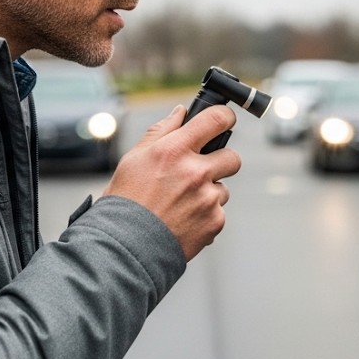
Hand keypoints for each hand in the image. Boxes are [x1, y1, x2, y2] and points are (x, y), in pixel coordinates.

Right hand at [103, 103, 240, 260]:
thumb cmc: (126, 201)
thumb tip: (181, 112)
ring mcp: (207, 198)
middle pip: (232, 157)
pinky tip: (183, 220)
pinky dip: (205, 216)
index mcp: (174, 150)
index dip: (225, 117)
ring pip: (223, 189)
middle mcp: (195, 172)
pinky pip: (218, 212)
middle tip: (201, 171)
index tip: (224, 121)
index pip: (217, 119)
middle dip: (221, 162)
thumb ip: (162, 131)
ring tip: (180, 204)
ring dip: (208, 193)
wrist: (126, 246)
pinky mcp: (214, 222)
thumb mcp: (135, 159)